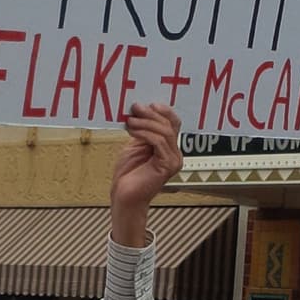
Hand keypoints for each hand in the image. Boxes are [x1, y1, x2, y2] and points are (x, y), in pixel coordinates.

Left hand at [109, 103, 182, 244]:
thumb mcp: (135, 145)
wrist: (124, 196)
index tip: (146, 103)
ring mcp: (173, 160)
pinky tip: (132, 130)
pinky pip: (159, 142)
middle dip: (151, 114)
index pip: (173, 123)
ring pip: (164, 132)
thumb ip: (142, 131)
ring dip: (145, 122)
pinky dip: (144, 133)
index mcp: (169, 148)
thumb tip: (140, 109)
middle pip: (169, 125)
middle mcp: (175, 154)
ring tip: (130, 121)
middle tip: (135, 108)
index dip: (162, 111)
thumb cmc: (128, 175)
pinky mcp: (167, 166)